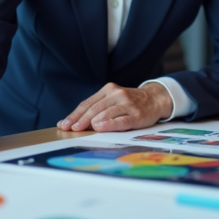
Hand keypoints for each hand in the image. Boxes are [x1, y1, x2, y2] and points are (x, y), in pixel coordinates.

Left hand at [57, 82, 171, 132]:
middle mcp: (117, 94)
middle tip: (71, 128)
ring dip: (92, 121)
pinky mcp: (137, 114)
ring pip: (106, 112)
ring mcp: (128, 103)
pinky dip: (110, 123)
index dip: (75, 114)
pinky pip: (122, 120)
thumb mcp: (113, 100)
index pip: (87, 103)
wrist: (155, 99)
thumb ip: (95, 109)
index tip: (64, 124)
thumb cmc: (129, 103)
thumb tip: (72, 123)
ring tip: (81, 128)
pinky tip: (101, 127)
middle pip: (94, 108)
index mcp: (108, 90)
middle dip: (80, 119)